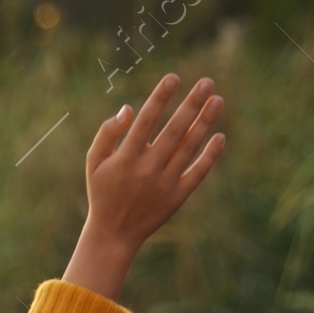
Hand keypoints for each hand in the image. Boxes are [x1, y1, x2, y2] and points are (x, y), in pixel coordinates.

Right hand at [63, 74, 225, 300]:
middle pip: (174, 130)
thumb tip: (127, 109)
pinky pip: (197, 173)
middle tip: (207, 82)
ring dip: (205, 122)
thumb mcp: (94, 162)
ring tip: (218, 101)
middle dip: (191, 104)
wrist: (113, 234)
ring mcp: (164, 184)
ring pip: (189, 147)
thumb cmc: (103, 192)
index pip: (146, 120)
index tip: (174, 78)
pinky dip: (209, 156)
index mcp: (126, 157)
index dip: (160, 97)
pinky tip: (219, 137)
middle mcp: (146, 169)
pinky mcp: (176, 198)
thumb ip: (107, 133)